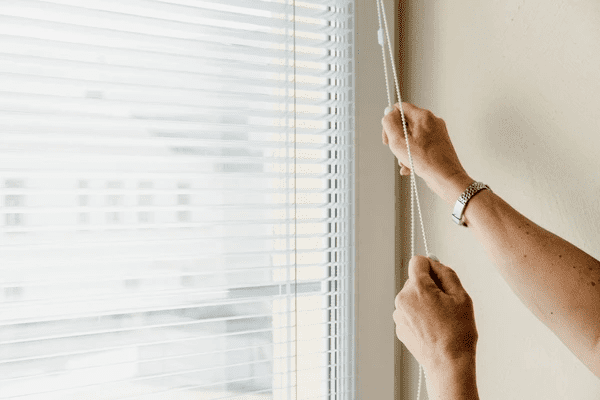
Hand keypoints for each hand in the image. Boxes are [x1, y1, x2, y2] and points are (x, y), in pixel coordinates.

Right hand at [382, 102, 472, 203]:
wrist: (446, 177)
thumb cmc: (425, 161)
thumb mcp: (398, 141)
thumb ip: (389, 123)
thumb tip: (388, 114)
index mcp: (423, 116)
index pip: (400, 108)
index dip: (390, 122)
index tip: (388, 137)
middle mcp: (432, 121)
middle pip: (406, 123)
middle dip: (398, 139)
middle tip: (396, 151)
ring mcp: (437, 132)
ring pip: (413, 136)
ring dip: (405, 149)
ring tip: (405, 162)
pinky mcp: (440, 142)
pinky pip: (421, 144)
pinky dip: (414, 154)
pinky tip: (411, 167)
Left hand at [393, 255, 477, 373]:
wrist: (448, 364)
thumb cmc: (457, 333)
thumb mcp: (461, 296)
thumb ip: (446, 273)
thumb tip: (435, 263)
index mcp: (417, 288)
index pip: (417, 261)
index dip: (432, 266)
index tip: (441, 278)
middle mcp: (402, 299)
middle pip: (415, 280)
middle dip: (429, 286)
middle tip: (446, 304)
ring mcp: (399, 314)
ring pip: (412, 296)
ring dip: (424, 301)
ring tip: (440, 319)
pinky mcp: (399, 327)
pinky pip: (410, 312)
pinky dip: (419, 315)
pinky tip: (433, 328)